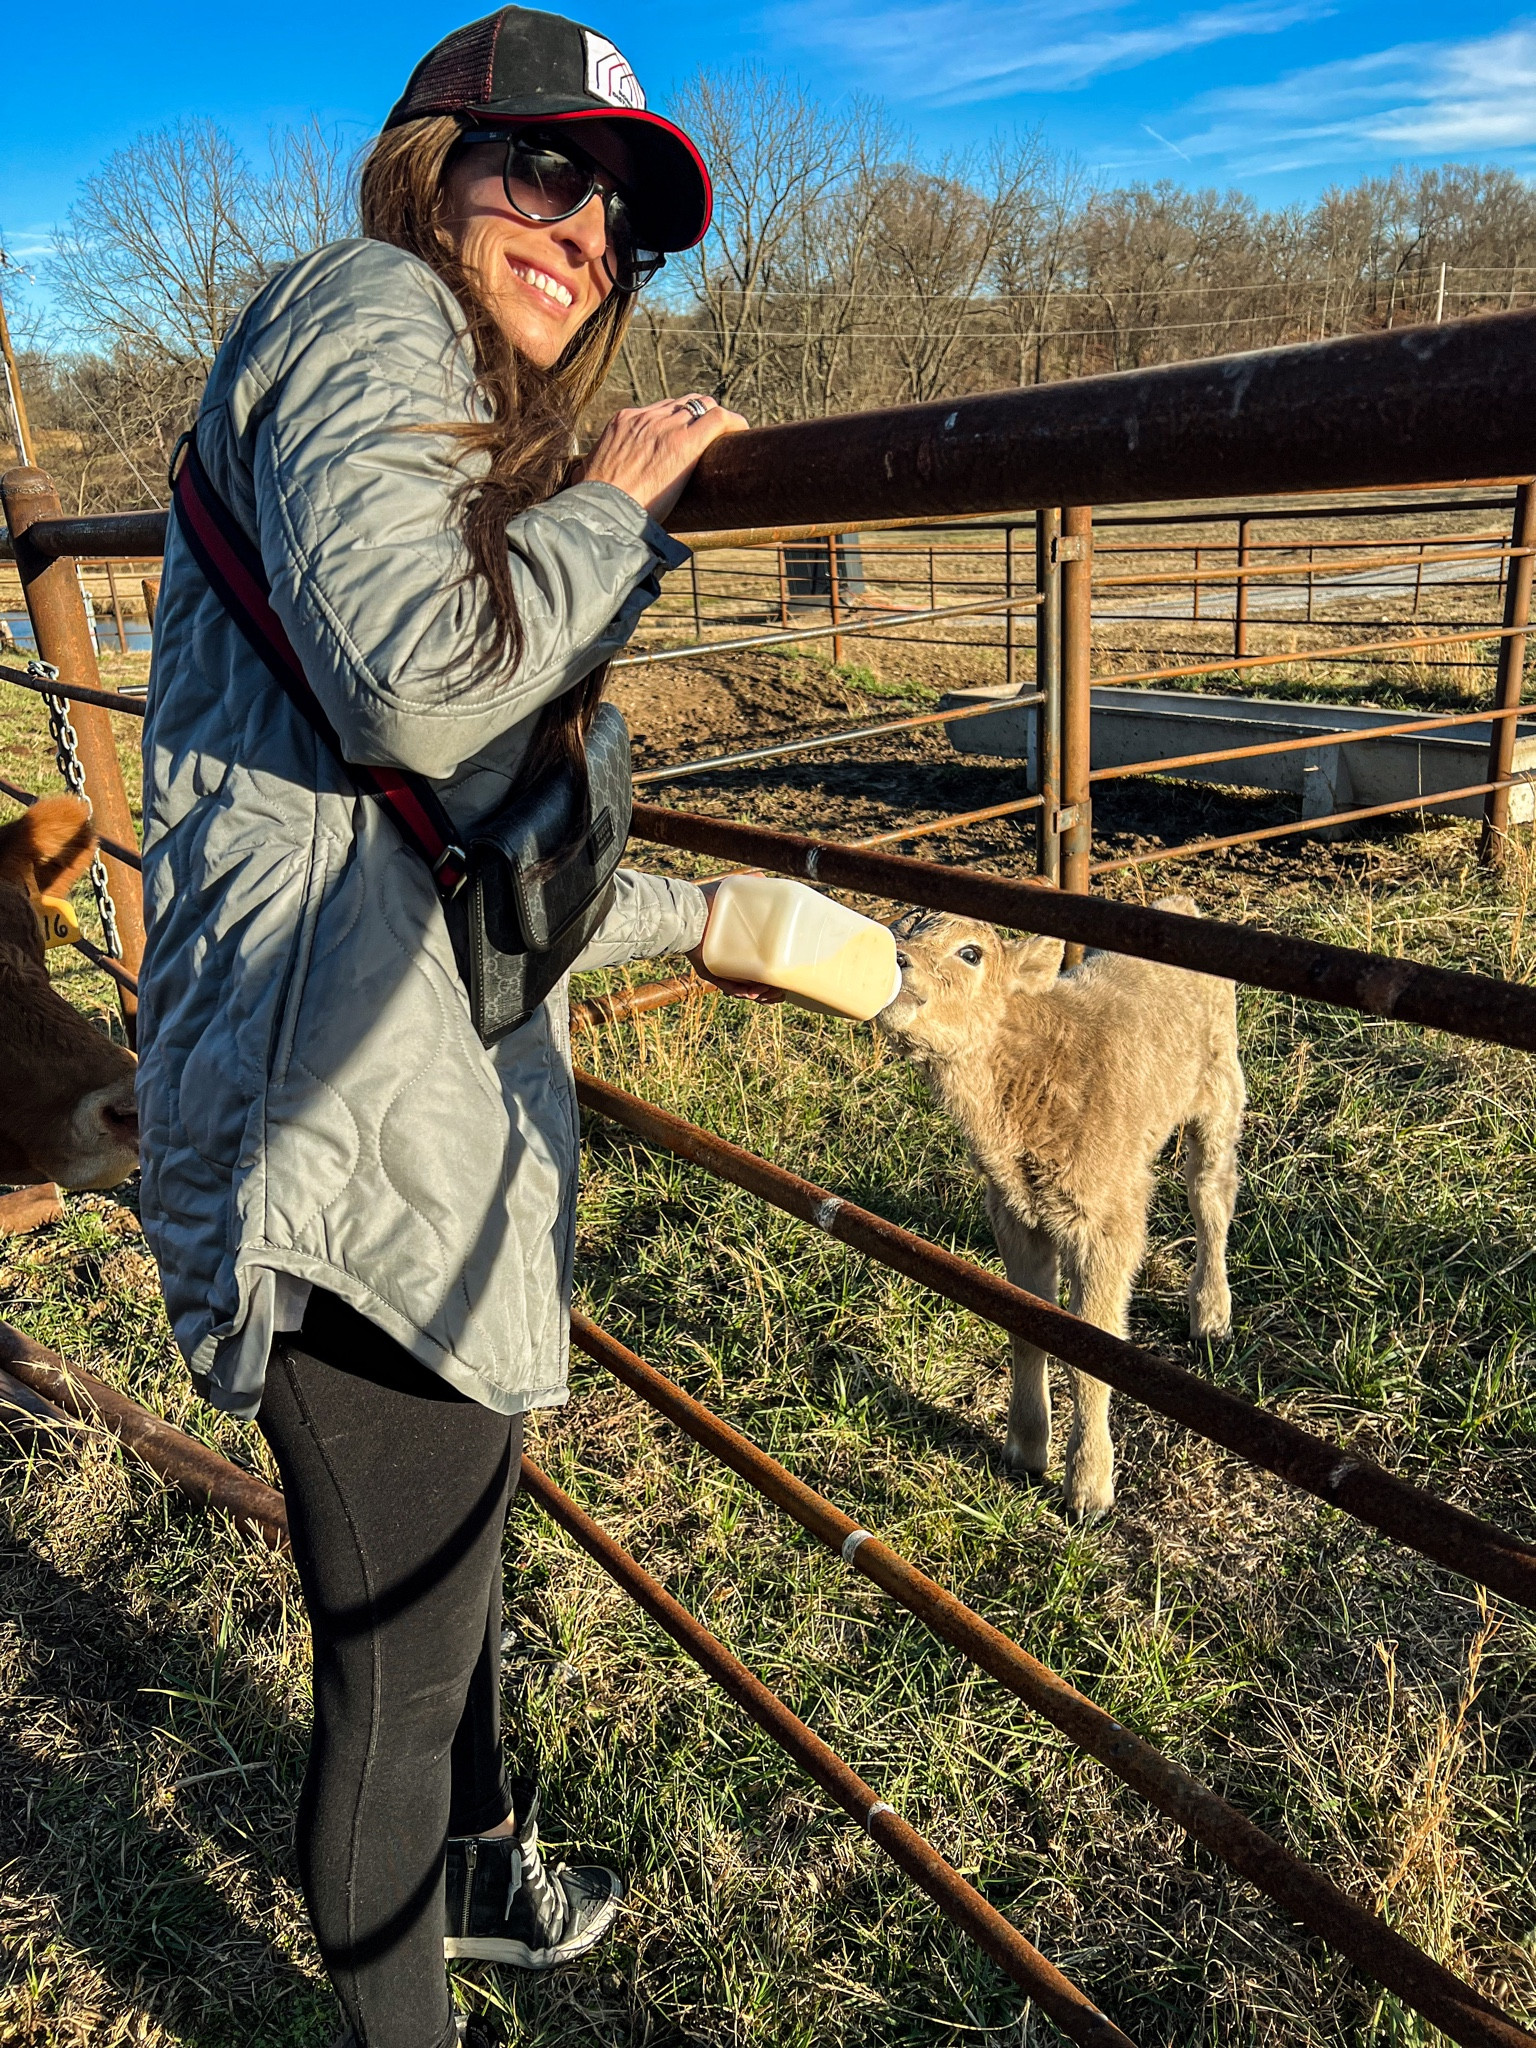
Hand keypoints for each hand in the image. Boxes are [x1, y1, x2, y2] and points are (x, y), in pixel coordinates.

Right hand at [582, 396, 748, 521]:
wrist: (602, 509)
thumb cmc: (593, 504)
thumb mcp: (587, 476)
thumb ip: (591, 470)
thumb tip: (583, 482)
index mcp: (623, 422)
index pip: (659, 409)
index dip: (677, 421)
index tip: (685, 436)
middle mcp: (645, 418)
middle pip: (683, 404)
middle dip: (699, 417)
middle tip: (711, 438)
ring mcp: (665, 426)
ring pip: (702, 406)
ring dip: (716, 421)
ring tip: (727, 440)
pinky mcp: (685, 442)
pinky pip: (718, 419)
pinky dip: (733, 423)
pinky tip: (741, 435)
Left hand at [687, 875, 786, 1003]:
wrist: (689, 910)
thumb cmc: (708, 900)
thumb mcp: (731, 890)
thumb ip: (749, 884)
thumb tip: (763, 877)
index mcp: (743, 945)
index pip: (765, 965)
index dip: (777, 975)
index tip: (786, 977)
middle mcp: (733, 959)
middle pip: (758, 982)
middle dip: (771, 991)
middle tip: (777, 991)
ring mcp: (722, 967)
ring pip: (746, 989)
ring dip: (760, 993)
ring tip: (765, 991)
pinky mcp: (710, 972)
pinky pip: (729, 988)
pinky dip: (741, 991)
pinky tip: (752, 992)